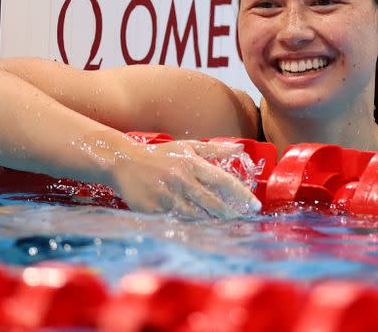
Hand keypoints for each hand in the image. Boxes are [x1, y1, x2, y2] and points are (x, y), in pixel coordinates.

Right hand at [110, 140, 261, 218]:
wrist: (123, 162)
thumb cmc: (158, 155)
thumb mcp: (185, 147)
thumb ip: (213, 149)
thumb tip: (240, 147)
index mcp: (190, 163)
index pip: (222, 180)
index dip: (241, 194)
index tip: (255, 205)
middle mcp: (180, 179)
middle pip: (212, 202)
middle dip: (229, 214)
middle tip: (242, 221)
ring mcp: (166, 196)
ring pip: (196, 215)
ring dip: (211, 222)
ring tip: (224, 227)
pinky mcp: (154, 209)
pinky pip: (177, 221)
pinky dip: (190, 227)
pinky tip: (200, 231)